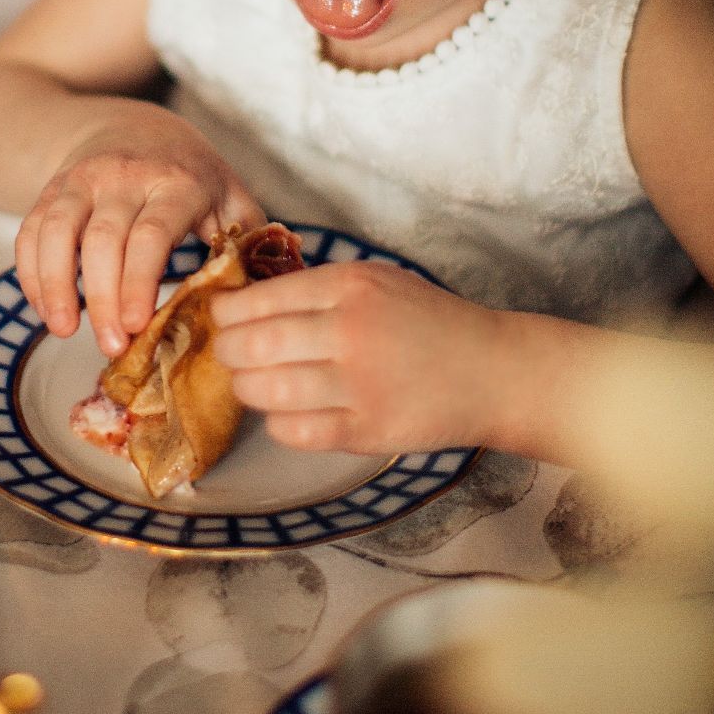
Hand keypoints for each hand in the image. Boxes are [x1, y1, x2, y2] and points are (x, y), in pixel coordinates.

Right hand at [16, 108, 262, 356]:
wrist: (131, 121)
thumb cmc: (190, 173)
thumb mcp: (228, 194)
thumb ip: (249, 237)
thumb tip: (275, 290)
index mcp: (177, 181)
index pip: (153, 232)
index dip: (140, 280)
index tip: (139, 325)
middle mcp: (124, 175)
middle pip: (104, 239)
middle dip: (103, 297)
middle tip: (111, 346)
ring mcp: (82, 180)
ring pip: (56, 230)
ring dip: (55, 284)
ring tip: (64, 329)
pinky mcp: (52, 189)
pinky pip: (31, 230)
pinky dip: (32, 272)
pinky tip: (46, 309)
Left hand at [210, 259, 505, 454]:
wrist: (494, 371)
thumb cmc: (430, 322)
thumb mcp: (377, 281)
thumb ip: (317, 288)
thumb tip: (246, 301)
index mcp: (349, 286)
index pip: (259, 299)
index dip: (225, 313)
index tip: (218, 318)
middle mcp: (350, 331)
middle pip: (253, 345)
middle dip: (228, 352)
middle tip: (229, 354)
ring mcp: (359, 384)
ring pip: (267, 390)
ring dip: (247, 389)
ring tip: (253, 384)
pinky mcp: (368, 430)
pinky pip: (295, 431)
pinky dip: (279, 424)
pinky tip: (286, 414)